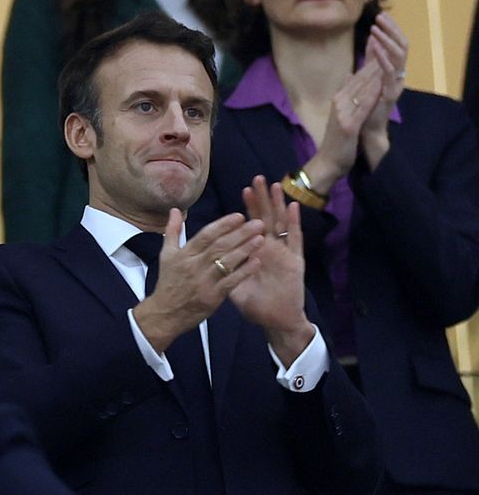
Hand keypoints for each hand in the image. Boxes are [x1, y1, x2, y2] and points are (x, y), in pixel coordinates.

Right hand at [132, 209, 262, 352]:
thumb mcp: (166, 255)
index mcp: (184, 254)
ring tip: (261, 238)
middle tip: (258, 222)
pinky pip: (231, 281)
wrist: (165, 313)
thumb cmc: (168, 282)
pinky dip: (244, 271)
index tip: (239, 216)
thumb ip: (172, 231)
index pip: (206, 235)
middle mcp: (195, 265)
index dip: (223, 225)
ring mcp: (205, 281)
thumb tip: (175, 209)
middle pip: (220, 246)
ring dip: (245, 249)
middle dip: (240, 233)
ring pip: (227, 262)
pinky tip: (257, 262)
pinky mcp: (213, 297)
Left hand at [230, 176, 314, 365]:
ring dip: (278, 205)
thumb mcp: (233, 283)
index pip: (249, 225)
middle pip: (265, 218)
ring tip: (274, 185)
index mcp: (254, 252)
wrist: (276, 321)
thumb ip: (221, 269)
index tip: (243, 189)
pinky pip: (295, 239)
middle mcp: (270, 248)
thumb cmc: (255, 303)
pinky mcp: (295, 261)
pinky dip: (295, 223)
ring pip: (281, 223)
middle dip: (262, 199)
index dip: (248, 208)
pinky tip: (294, 207)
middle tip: (258, 178)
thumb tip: (203, 257)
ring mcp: (283, 253)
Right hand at [303, 59, 382, 190]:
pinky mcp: (348, 125)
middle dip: (375, 61)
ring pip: (362, 90)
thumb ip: (346, 94)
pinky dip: (373, 95)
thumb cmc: (337, 140)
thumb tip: (350, 76)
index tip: (383, 47)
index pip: (357, 76)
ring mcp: (343, 113)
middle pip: (360, 79)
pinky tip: (382, 86)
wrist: (328, 162)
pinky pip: (363, 107)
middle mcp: (339, 102)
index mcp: (339, 98)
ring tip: (389, 59)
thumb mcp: (341, 113)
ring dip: (375, 74)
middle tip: (388, 45)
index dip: (371, 61)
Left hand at [359, 11, 407, 168]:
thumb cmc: (365, 106)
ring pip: (398, 57)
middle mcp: (396, 76)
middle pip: (400, 46)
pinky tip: (376, 50)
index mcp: (390, 71)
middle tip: (381, 16)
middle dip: (391, 30)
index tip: (381, 15)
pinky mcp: (388, 94)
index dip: (389, 30)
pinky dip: (383, 60)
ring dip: (386, 41)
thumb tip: (369, 42)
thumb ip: (369, 62)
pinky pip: (389, 74)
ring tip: (377, 29)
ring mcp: (394, 85)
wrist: (365, 131)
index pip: (394, 45)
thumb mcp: (366, 79)